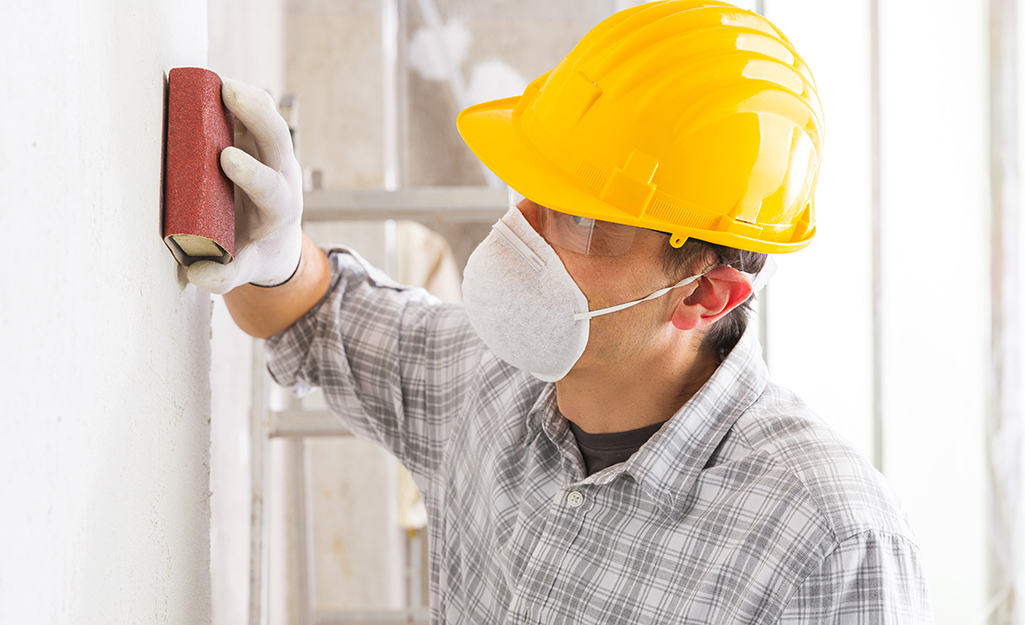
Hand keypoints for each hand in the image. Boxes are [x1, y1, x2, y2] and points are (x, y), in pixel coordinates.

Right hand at [186, 78, 302, 293]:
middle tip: (230, 97)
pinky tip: (219, 84)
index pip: (271, 188)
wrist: (273, 241)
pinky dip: (243, 97)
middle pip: (279, 142)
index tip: (227, 158)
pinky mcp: (263, 142)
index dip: (252, 172)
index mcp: (279, 210)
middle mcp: (283, 177)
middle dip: (258, 118)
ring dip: (251, 100)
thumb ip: (221, 276)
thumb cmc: (251, 254)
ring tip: (223, 84)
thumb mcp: (240, 271)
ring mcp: (276, 156)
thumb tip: (196, 272)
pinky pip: (260, 112)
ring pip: (272, 121)